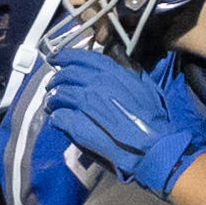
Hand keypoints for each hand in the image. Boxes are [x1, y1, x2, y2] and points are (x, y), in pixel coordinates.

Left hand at [46, 51, 205, 199]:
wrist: (151, 148)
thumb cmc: (154, 121)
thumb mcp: (146, 88)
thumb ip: (129, 74)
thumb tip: (119, 64)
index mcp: (112, 72)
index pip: (80, 57)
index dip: (64, 56)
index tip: (54, 58)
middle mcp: (95, 83)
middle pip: (65, 75)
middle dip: (55, 80)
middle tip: (52, 87)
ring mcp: (83, 103)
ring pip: (58, 96)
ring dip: (53, 101)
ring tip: (53, 107)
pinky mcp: (76, 124)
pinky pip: (57, 117)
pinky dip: (56, 119)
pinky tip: (59, 123)